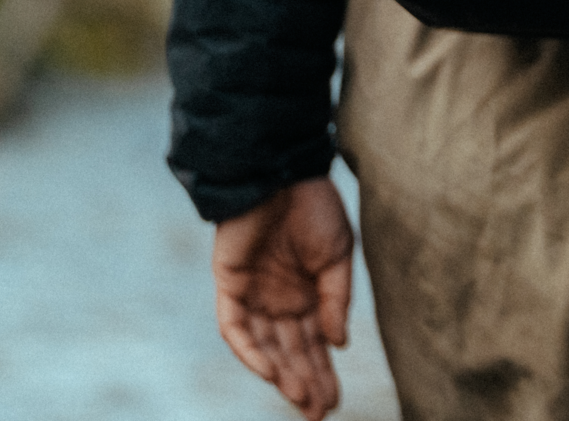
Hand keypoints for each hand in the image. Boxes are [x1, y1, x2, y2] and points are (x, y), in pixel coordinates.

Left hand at [213, 177, 355, 419]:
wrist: (281, 173)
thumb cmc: (314, 207)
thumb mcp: (339, 255)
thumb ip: (337, 300)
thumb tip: (339, 344)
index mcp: (307, 293)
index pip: (315, 344)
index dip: (325, 373)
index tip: (335, 402)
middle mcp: (279, 300)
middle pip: (292, 352)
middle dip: (307, 383)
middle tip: (320, 413)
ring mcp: (253, 295)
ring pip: (266, 347)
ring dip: (283, 375)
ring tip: (302, 400)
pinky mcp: (229, 285)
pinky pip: (235, 328)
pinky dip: (251, 351)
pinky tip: (271, 372)